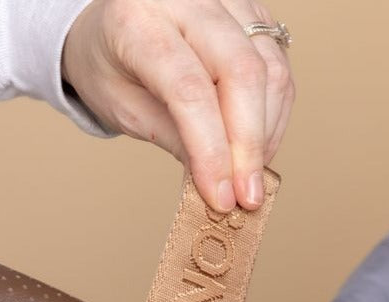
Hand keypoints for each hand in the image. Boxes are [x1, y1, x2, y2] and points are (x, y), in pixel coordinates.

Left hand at [63, 0, 293, 211]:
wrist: (112, 26)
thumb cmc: (111, 67)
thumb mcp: (123, 109)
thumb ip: (171, 138)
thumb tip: (219, 181)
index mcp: (139, 21)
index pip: (189, 90)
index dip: (211, 150)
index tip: (220, 196)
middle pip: (240, 72)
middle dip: (248, 145)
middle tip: (247, 196)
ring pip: (269, 68)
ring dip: (265, 133)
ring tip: (248, 175)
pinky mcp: (251, 10)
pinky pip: (278, 64)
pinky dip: (273, 114)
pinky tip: (256, 146)